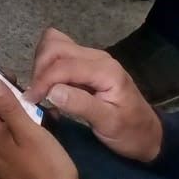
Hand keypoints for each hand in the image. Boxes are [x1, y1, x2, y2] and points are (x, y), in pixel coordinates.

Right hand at [26, 26, 162, 163]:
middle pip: (55, 46)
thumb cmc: (130, 132)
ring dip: (41, 63)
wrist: (149, 135)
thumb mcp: (108, 124)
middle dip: (39, 68)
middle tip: (35, 94)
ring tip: (41, 88)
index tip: (30, 99)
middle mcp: (97, 57)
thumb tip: (52, 91)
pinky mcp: (86, 62)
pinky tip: (49, 83)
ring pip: (55, 43)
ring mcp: (92, 57)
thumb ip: (80, 105)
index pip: (63, 65)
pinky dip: (47, 63)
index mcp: (105, 70)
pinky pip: (59, 52)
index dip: (42, 80)